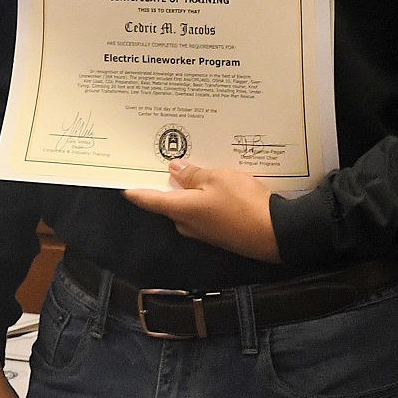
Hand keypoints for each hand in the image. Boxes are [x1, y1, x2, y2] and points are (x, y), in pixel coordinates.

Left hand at [120, 161, 281, 262]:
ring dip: (190, 191)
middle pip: (170, 203)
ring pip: (188, 207)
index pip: (149, 200)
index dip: (135, 191)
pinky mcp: (218, 234)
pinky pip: (204, 213)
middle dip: (168, 185)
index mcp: (180, 209)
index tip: (123, 186)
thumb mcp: (218, 178)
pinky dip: (204, 199)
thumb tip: (174, 170)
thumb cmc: (241, 203)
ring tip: (197, 169)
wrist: (274, 233)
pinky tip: (216, 187)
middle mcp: (186, 224)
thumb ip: (194, 174)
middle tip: (167, 163)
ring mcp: (203, 231)